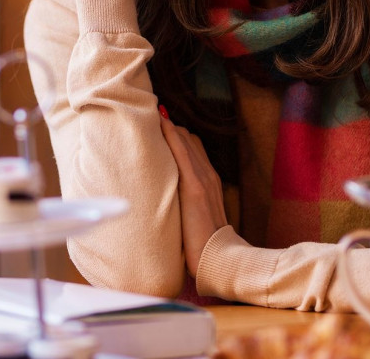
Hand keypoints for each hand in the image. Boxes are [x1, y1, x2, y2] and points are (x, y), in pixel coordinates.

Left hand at [159, 111, 228, 277]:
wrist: (218, 258)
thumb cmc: (204, 244)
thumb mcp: (197, 217)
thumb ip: (188, 204)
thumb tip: (172, 200)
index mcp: (209, 181)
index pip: (193, 147)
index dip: (176, 135)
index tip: (160, 123)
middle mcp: (208, 174)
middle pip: (189, 139)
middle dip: (170, 127)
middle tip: (151, 113)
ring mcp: (203, 178)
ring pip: (186, 140)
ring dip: (169, 126)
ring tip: (152, 111)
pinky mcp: (195, 187)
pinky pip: (182, 153)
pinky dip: (171, 135)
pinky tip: (160, 123)